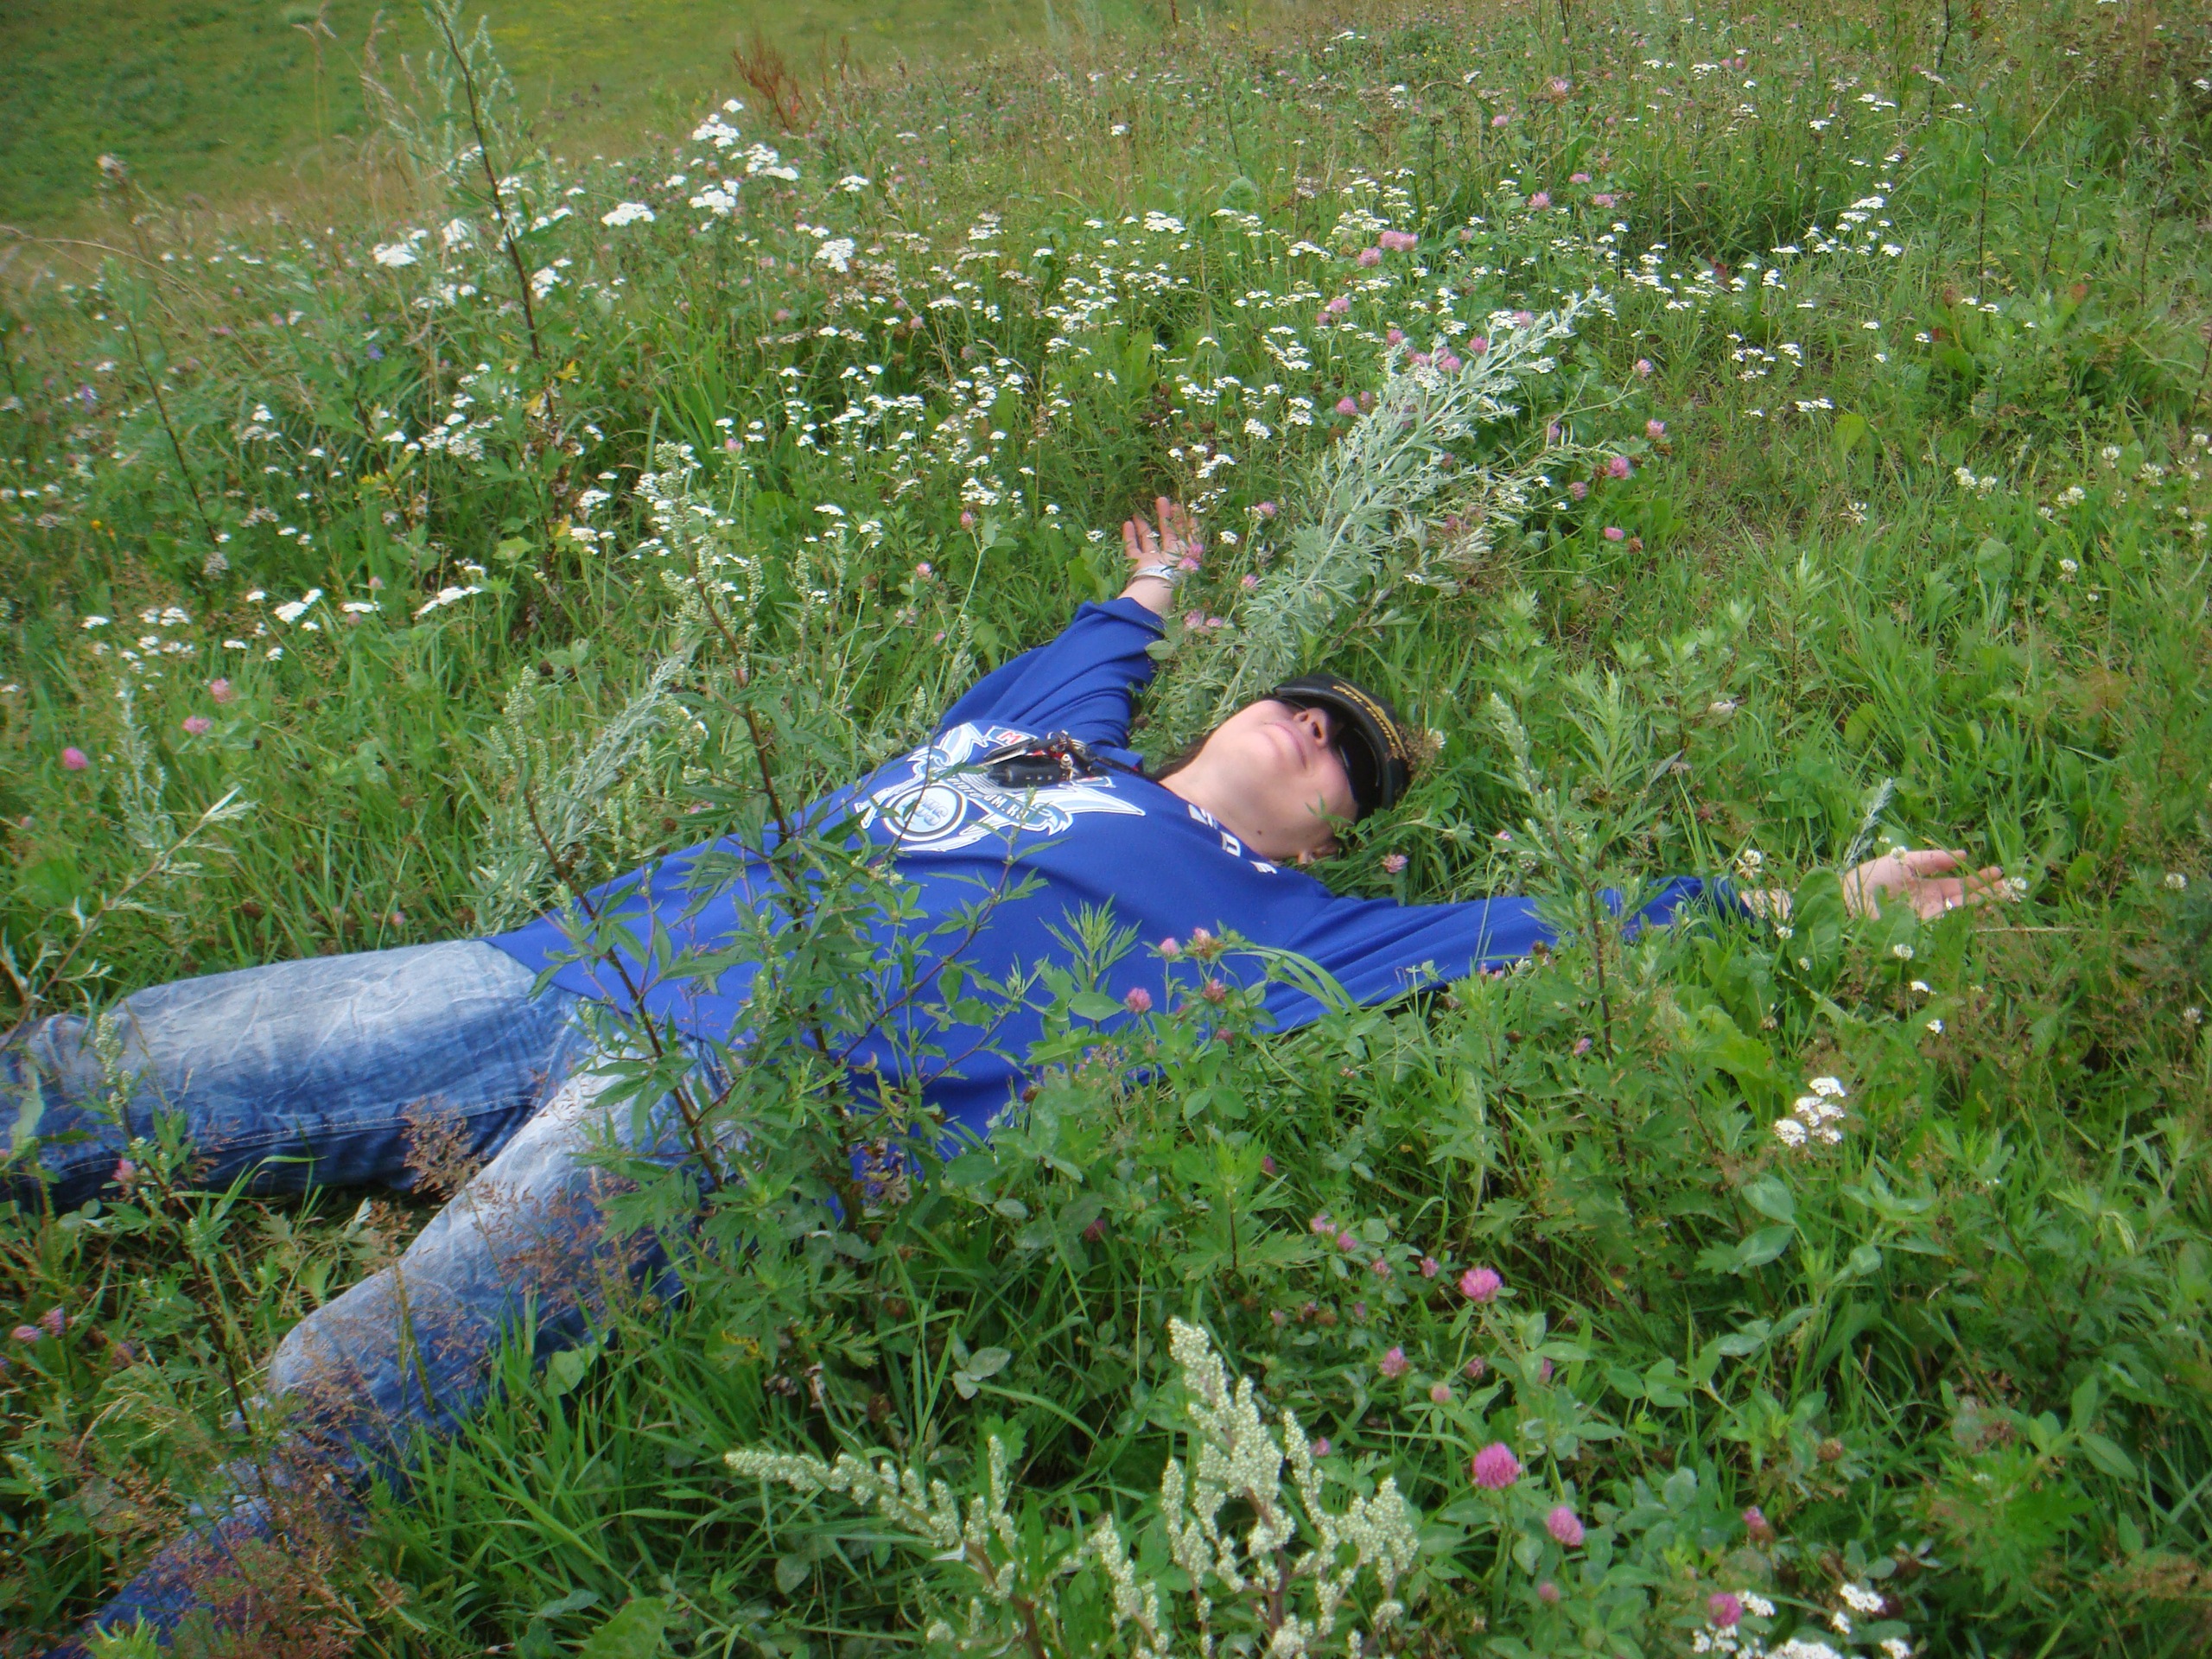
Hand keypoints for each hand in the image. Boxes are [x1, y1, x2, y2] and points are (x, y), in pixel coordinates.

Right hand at [1119, 497, 1200, 613]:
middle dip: (1166, 516)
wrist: (1158, 588)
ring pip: (1148, 540)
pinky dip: (1129, 537)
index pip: (1187, 537)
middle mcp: (1169, 558)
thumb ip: (1193, 536)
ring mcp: (1152, 562)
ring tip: (1139, 512)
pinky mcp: (1138, 565)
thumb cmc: (1178, 570)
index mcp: (1184, 556)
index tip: (1184, 509)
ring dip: (1144, 526)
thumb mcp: (1191, 552)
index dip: (1186, 524)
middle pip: (1167, 534)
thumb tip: (1194, 518)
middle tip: (1162, 499)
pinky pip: (1132, 549)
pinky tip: (1127, 523)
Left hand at [1841, 848, 2010, 920]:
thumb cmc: (1871, 878)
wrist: (1849, 901)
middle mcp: (1929, 902)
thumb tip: (1962, 855)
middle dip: (1987, 890)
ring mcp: (1928, 916)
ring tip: (2007, 893)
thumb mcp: (1904, 861)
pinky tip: (1987, 905)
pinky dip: (1969, 913)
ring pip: (1962, 908)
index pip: (1956, 883)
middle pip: (1964, 896)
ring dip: (1985, 901)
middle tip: (2010, 883)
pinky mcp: (1925, 928)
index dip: (1975, 878)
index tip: (1996, 871)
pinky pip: (1951, 920)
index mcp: (1923, 885)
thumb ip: (1932, 859)